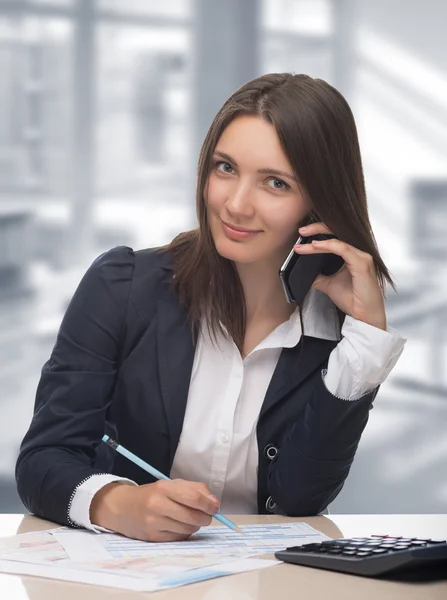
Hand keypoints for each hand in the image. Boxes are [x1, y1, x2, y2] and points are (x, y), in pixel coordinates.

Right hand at [90, 479, 219, 541]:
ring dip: (195, 525)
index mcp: (164, 488)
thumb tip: (214, 502)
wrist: (122, 507)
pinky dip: (185, 533)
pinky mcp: (153, 537)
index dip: (209, 504)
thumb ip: (195, 489)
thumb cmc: (152, 494)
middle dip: (205, 517)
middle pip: (192, 517)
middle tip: (207, 515)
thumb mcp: (171, 484)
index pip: (193, 498)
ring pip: (187, 529)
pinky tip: (180, 526)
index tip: (215, 507)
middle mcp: (158, 505)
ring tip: (191, 519)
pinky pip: (179, 538)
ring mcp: (154, 523)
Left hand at [295, 222, 386, 329]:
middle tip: (301, 230)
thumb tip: (303, 270)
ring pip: (337, 240)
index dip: (318, 232)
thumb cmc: (352, 299)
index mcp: (351, 255)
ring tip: (304, 242)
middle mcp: (358, 252)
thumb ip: (318, 275)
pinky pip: (343, 249)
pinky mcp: (362, 263)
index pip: (335, 237)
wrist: (363, 315)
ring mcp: (361, 256)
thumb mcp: (328, 284)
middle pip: (337, 232)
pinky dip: (328, 245)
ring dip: (318, 240)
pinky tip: (316, 246)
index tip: (301, 236)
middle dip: (317, 228)